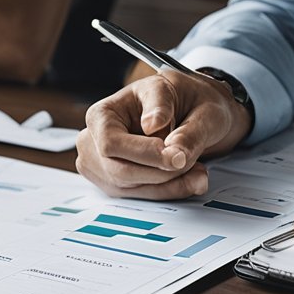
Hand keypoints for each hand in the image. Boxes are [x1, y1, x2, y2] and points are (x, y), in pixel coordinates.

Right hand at [76, 70, 252, 199]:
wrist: (188, 109)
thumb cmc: (182, 98)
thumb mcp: (185, 97)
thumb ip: (175, 118)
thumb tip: (159, 134)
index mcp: (102, 115)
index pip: (111, 143)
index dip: (144, 153)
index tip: (176, 155)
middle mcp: (95, 142)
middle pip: (120, 171)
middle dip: (161, 173)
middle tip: (193, 162)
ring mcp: (102, 166)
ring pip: (133, 189)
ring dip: (170, 184)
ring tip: (199, 170)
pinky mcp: (116, 184)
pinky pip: (142, 195)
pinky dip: (170, 190)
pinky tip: (190, 177)